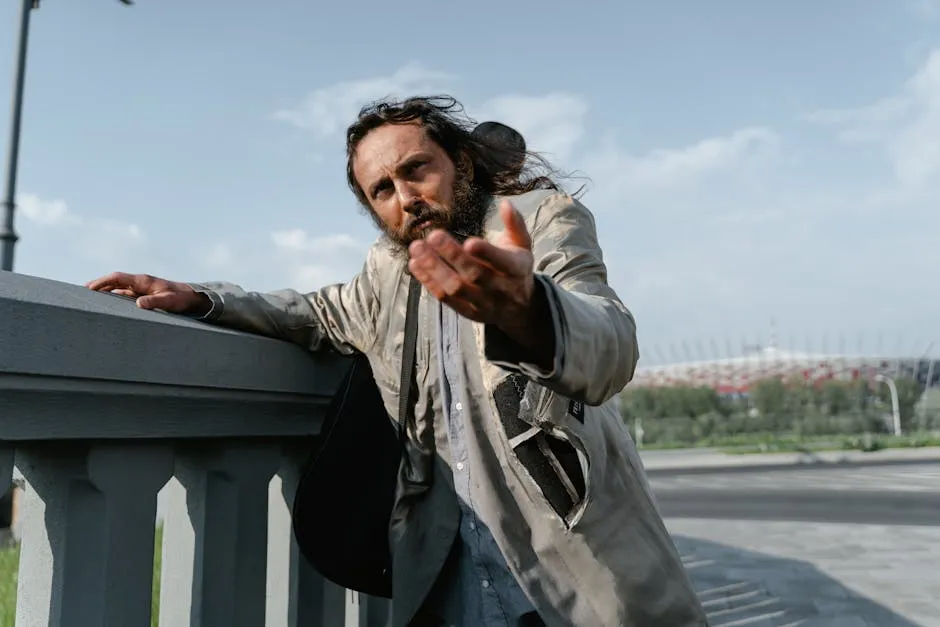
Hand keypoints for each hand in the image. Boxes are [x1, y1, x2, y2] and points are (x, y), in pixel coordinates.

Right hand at [85, 272, 210, 315]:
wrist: (192, 297)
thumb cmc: (181, 299)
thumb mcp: (169, 302)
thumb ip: (155, 302)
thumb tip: (138, 304)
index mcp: (143, 281)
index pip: (118, 277)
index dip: (102, 281)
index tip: (88, 287)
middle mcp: (140, 282)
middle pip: (115, 281)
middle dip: (99, 285)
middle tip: (82, 293)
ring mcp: (141, 288)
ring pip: (119, 288)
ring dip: (105, 291)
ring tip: (90, 299)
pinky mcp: (144, 294)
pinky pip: (125, 294)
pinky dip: (114, 297)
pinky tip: (108, 304)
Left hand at [409, 199, 554, 367]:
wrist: (519, 308)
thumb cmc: (516, 269)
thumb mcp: (523, 245)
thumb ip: (515, 224)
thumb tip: (505, 203)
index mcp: (515, 269)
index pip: (501, 262)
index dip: (486, 253)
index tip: (469, 242)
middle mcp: (499, 289)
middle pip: (474, 274)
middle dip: (452, 255)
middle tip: (433, 236)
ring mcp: (482, 303)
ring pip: (456, 287)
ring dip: (434, 268)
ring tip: (417, 248)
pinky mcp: (467, 311)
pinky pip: (445, 298)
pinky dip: (428, 282)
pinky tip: (415, 264)